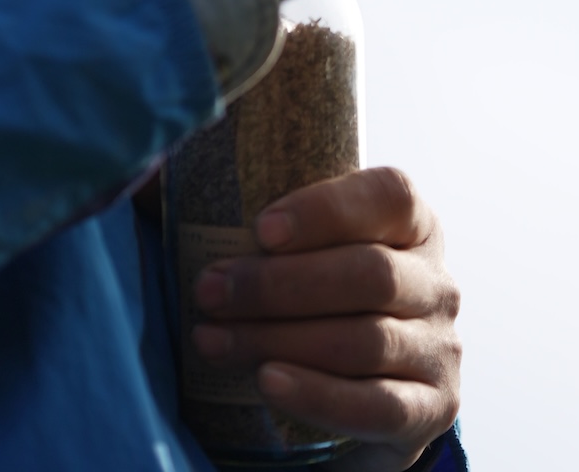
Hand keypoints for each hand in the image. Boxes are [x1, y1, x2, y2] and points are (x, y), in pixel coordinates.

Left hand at [191, 167, 460, 471]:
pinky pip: (377, 405)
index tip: (260, 228)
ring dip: (280, 339)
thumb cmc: (315, 301)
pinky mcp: (432, 409)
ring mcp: (441, 347)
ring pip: (365, 339)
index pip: (389, 195)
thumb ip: (239, 205)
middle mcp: (436, 281)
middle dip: (280, 284)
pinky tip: (267, 381)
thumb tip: (138, 169)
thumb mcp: (300, 252)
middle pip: (368, 272)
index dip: (327, 208)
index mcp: (413, 224)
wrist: (362, 397)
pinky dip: (318, 394)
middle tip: (210, 290)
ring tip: (212, 339)